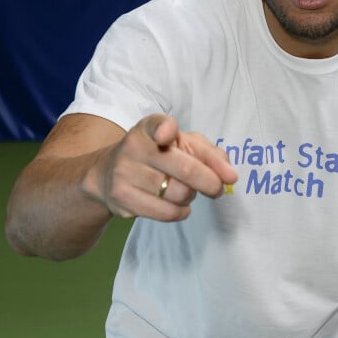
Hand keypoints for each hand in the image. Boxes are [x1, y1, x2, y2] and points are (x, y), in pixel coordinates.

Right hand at [86, 113, 237, 220]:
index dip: (165, 130)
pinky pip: (167, 213)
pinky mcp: (122, 199)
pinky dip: (181, 212)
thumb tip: (228, 175)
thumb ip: (209, 153)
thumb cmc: (158, 155)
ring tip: (185, 191)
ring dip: (191, 196)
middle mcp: (134, 147)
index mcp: (149, 127)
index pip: (158, 125)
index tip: (168, 134)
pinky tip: (178, 205)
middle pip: (185, 170)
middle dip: (211, 182)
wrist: (109, 173)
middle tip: (217, 187)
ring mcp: (125, 174)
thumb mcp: (182, 144)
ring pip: (179, 194)